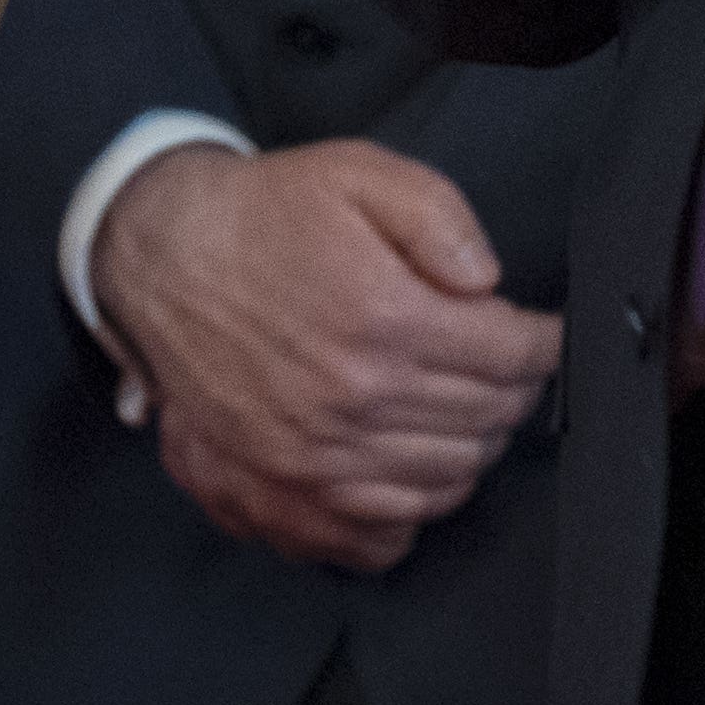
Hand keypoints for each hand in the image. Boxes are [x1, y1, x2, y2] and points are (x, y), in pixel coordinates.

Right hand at [90, 139, 565, 573]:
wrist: (162, 256)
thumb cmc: (262, 216)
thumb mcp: (356, 175)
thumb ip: (440, 218)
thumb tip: (489, 283)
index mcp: (384, 318)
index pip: (513, 356)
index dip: (542, 343)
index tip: (541, 335)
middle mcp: (355, 396)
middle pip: (488, 418)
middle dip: (511, 388)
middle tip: (501, 364)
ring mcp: (320, 452)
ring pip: (449, 477)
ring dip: (472, 443)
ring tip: (461, 406)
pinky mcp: (288, 486)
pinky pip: (387, 530)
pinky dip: (419, 505)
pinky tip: (417, 462)